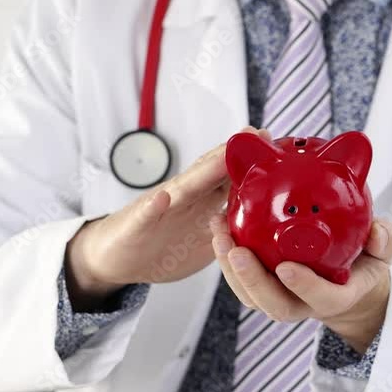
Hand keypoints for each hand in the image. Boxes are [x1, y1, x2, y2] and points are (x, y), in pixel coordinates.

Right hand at [65, 127, 270, 311]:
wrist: (116, 258)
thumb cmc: (162, 243)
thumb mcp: (204, 235)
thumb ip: (231, 223)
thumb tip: (268, 222)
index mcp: (201, 200)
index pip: (228, 176)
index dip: (251, 161)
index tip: (274, 144)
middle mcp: (182, 197)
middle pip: (210, 171)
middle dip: (232, 152)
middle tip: (255, 133)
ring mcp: (160, 208)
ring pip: (183, 186)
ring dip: (201, 170)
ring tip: (220, 155)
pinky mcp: (138, 224)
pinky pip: (146, 215)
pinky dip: (153, 206)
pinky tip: (161, 198)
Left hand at [212, 216, 391, 352]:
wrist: (348, 276)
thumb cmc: (365, 260)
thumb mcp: (384, 247)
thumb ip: (386, 240)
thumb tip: (377, 234)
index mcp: (337, 295)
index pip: (322, 298)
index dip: (304, 286)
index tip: (287, 267)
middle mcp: (305, 303)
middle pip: (275, 305)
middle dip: (253, 282)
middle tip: (237, 251)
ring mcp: (281, 297)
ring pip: (251, 296)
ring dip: (231, 269)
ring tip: (219, 233)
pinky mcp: (262, 287)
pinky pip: (241, 281)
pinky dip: (226, 258)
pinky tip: (219, 227)